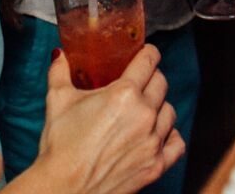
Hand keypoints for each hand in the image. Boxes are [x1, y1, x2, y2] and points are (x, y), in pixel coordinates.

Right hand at [31, 44, 181, 193]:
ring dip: (159, 106)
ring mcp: (153, 141)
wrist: (64, 188)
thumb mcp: (57, 100)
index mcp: (124, 94)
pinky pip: (177, 144)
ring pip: (170, 112)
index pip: (149, 61)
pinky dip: (171, 136)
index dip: (148, 53)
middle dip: (151, 78)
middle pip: (161, 83)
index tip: (145, 54)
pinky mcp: (156, 166)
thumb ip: (60, 72)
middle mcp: (144, 115)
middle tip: (139, 82)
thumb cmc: (61, 146)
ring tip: (145, 109)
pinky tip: (159, 134)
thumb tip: (59, 55)